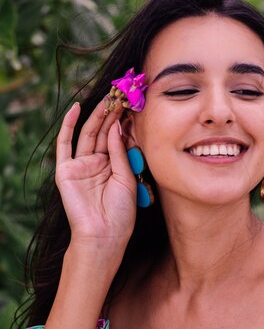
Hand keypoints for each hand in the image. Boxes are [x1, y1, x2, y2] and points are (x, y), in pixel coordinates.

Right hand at [56, 100, 136, 251]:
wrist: (104, 234)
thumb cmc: (121, 213)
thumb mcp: (127, 179)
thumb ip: (120, 153)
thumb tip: (117, 126)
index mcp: (113, 167)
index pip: (117, 137)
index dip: (124, 120)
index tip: (133, 102)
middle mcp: (97, 163)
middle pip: (103, 132)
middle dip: (112, 113)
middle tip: (121, 93)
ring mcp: (80, 165)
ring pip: (88, 134)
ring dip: (97, 115)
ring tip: (108, 97)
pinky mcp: (65, 170)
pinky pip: (65, 144)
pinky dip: (68, 126)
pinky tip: (76, 109)